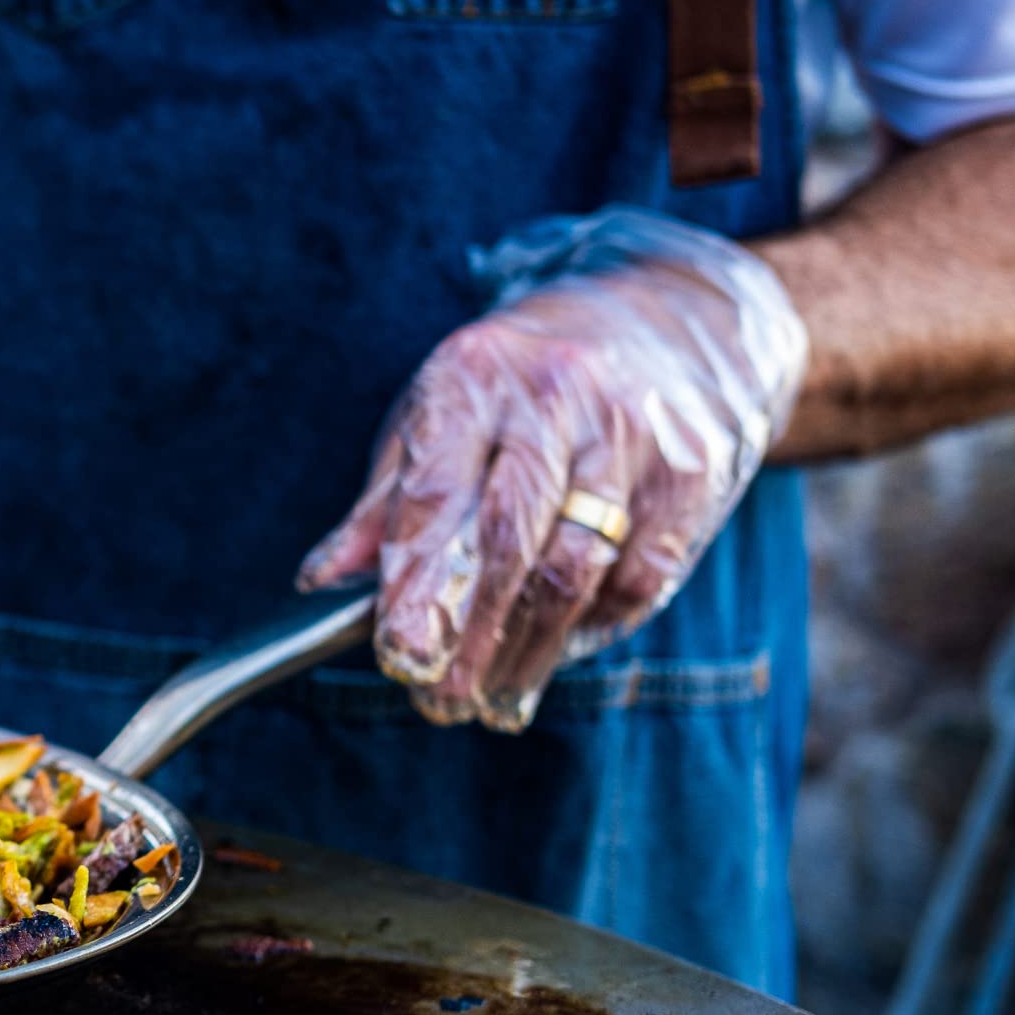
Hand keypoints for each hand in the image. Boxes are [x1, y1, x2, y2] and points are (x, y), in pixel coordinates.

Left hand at [297, 207, 808, 731]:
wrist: (673, 314)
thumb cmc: (527, 378)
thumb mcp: (442, 408)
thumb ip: (385, 500)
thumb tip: (320, 581)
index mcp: (474, 376)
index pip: (434, 495)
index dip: (412, 584)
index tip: (395, 653)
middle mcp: (556, 398)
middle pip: (507, 540)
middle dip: (468, 633)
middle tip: (437, 698)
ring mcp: (632, 435)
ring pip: (575, 570)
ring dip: (528, 650)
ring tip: (489, 699)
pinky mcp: (694, 473)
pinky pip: (640, 577)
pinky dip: (594, 631)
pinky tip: (555, 658)